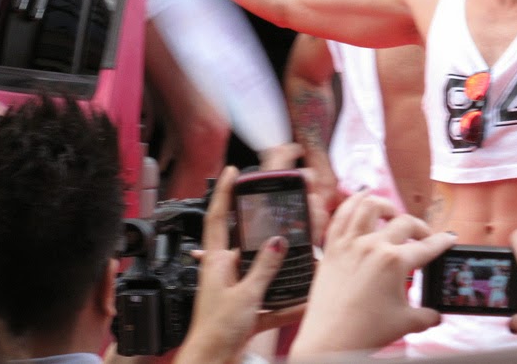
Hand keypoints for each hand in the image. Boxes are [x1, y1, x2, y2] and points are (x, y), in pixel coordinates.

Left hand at [173, 166, 288, 363]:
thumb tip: (278, 241)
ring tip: (303, 258)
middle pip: (247, 243)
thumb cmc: (215, 332)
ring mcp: (236, 291)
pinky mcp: (247, 311)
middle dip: (267, 232)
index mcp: (215, 262)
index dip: (224, 193)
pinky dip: (288, 301)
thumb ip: (263, 266)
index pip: (217, 218)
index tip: (232, 172)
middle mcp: (224, 272)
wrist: (211, 363)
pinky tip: (305, 300)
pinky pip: (272, 300)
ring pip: (263, 271)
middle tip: (284, 215)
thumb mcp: (244, 294)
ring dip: (282, 268)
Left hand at [289, 193, 455, 356]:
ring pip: (370, 207)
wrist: (329, 341)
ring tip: (392, 213)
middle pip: (404, 223)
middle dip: (420, 228)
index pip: (427, 246)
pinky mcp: (332, 247)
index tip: (449, 238)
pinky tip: (361, 197)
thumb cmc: (365, 332)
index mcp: (395, 262)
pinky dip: (352, 201)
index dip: (443, 242)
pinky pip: (341, 215)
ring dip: (386, 206)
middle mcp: (374, 245)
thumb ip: (426, 315)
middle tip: (423, 237)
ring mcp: (350, 243)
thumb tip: (435, 315)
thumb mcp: (405, 323)